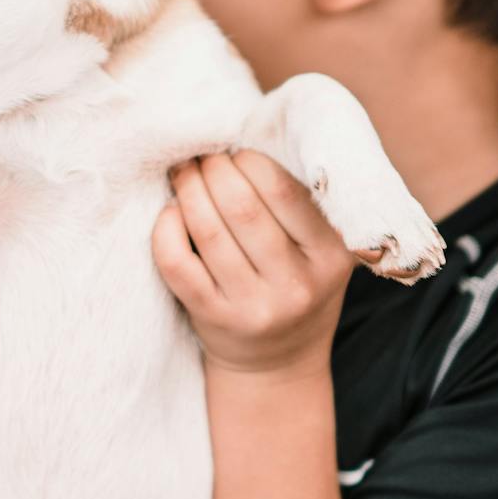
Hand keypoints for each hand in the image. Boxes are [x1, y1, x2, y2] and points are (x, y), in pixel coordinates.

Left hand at [152, 150, 382, 377]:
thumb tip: (250, 134)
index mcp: (332, 256)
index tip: (233, 151)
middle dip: (213, 170)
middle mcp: (297, 284)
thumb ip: (303, 204)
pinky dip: (165, 228)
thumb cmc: (295, 284)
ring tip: (183, 172)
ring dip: (187, 189)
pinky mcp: (213, 318)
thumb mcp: (320, 250)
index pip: (283, 191)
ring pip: (206, 230)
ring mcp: (254, 306)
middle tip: (201, 156)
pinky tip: (170, 212)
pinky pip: (177, 262)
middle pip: (241, 207)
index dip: (248, 161)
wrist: (276, 364)